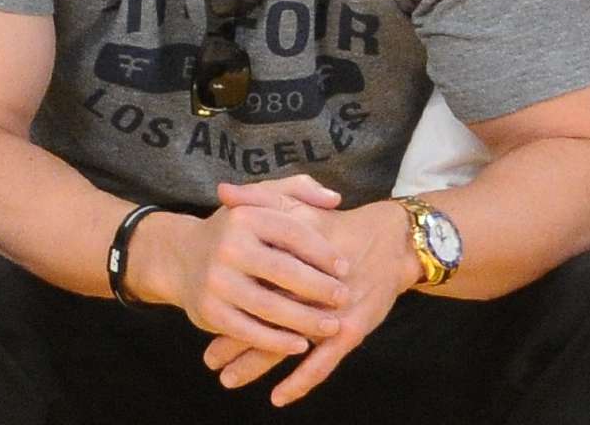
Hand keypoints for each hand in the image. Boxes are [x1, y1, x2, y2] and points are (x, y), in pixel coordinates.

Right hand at [139, 178, 352, 361]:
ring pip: (269, 306)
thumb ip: (300, 190)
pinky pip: (249, 331)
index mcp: (246, 216)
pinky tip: (300, 344)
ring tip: (332, 326)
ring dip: (305, 320)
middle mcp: (228, 247)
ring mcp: (217, 282)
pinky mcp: (209, 313)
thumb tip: (335, 200)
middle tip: (344, 297)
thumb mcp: (262, 199)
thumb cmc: (236, 229)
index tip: (346, 267)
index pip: (293, 233)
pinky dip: (277, 341)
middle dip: (319, 287)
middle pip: (284, 271)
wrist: (182, 258)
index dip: (323, 251)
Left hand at [204, 196, 419, 406]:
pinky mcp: (351, 331)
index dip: (226, 299)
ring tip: (227, 379)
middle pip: (264, 318)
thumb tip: (222, 191)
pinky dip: (300, 381)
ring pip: (287, 345)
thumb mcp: (300, 208)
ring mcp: (331, 314)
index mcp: (292, 258)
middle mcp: (310, 288)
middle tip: (209, 361)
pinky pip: (322, 364)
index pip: (253, 281)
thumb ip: (260, 198)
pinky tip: (278, 397)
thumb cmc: (337, 227)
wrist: (390, 242)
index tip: (199, 312)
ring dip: (256, 365)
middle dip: (234, 341)